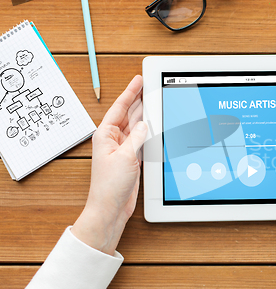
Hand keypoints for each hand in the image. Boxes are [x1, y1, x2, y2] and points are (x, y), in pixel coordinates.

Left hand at [72, 75, 147, 254]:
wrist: (110, 207)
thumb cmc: (110, 185)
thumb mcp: (126, 157)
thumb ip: (137, 138)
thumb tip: (144, 124)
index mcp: (106, 135)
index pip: (120, 108)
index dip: (130, 92)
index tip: (138, 80)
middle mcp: (113, 140)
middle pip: (129, 114)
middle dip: (139, 100)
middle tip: (150, 86)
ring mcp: (123, 149)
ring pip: (137, 126)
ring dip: (146, 116)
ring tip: (156, 101)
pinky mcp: (132, 158)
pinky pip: (142, 139)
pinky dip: (149, 132)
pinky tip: (156, 125)